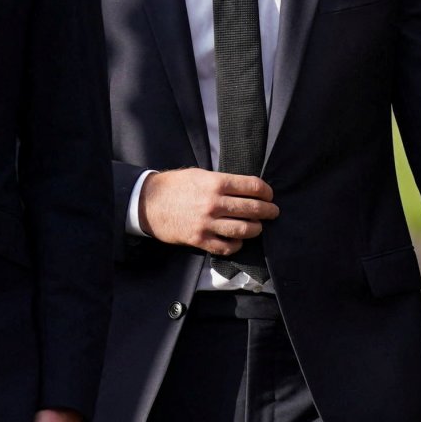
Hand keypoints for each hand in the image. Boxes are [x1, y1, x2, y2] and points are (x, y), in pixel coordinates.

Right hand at [138, 168, 278, 254]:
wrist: (148, 203)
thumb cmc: (175, 186)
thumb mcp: (199, 175)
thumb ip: (222, 181)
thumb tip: (247, 188)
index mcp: (216, 183)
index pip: (253, 187)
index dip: (266, 192)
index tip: (269, 195)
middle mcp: (214, 203)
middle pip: (253, 209)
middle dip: (268, 211)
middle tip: (273, 212)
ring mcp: (207, 223)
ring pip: (244, 230)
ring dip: (256, 229)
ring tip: (258, 227)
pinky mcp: (199, 240)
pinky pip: (227, 247)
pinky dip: (237, 245)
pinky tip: (238, 240)